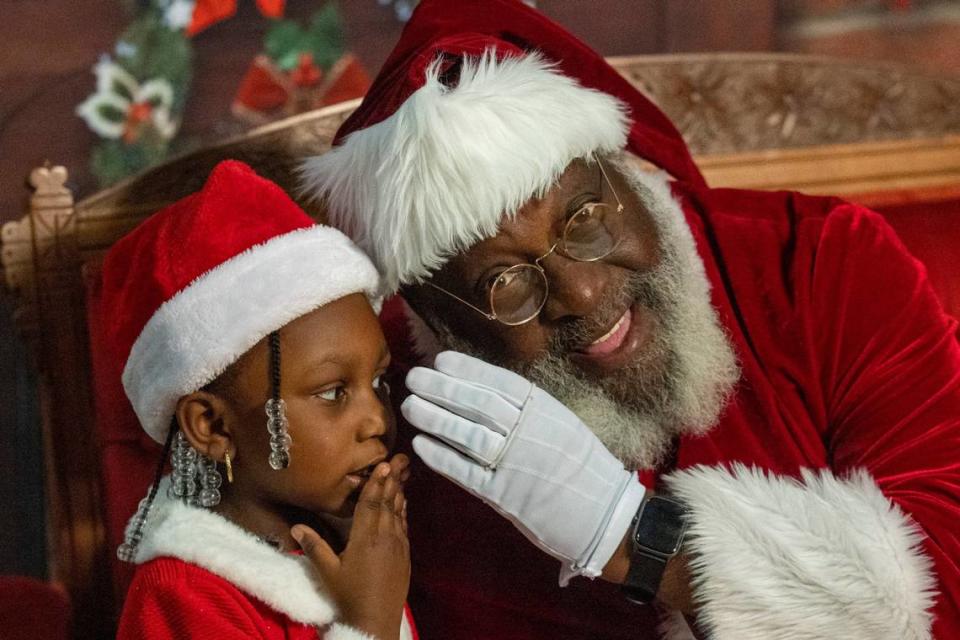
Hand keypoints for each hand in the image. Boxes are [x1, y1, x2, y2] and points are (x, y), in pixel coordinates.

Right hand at [293, 455, 409, 638]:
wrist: (376, 621)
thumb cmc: (349, 596)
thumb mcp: (328, 572)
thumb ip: (314, 547)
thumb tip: (296, 527)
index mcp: (365, 539)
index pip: (371, 505)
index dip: (376, 484)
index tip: (384, 464)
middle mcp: (384, 538)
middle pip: (388, 504)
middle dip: (391, 481)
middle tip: (398, 460)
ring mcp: (398, 546)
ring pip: (398, 514)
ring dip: (399, 493)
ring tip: (401, 475)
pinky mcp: (405, 556)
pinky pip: (404, 527)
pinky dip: (403, 512)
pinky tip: (403, 504)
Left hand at [402, 351, 645, 584]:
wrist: (606, 516)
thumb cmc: (584, 468)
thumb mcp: (563, 425)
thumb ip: (529, 410)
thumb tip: (488, 391)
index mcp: (545, 409)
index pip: (499, 382)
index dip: (468, 370)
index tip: (440, 360)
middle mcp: (528, 430)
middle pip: (478, 403)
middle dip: (442, 388)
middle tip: (413, 377)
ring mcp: (515, 462)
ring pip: (468, 434)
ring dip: (435, 418)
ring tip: (409, 406)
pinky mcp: (505, 495)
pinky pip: (467, 472)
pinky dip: (441, 457)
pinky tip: (420, 445)